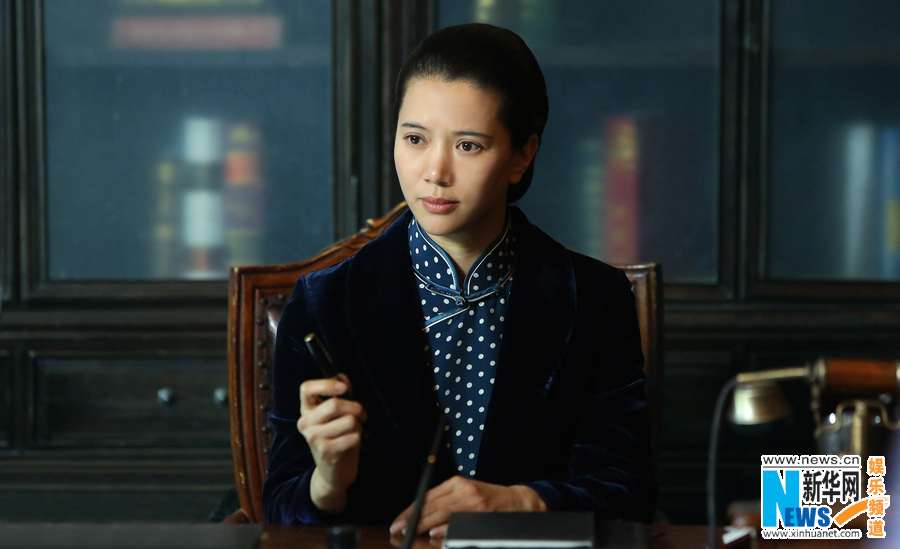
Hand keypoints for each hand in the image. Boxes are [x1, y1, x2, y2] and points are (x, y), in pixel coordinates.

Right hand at [297, 374, 366, 512]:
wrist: (334, 472)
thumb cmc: (338, 438)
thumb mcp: (337, 415)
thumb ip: (340, 394)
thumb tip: (342, 376)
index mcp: (306, 410)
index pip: (306, 388)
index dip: (326, 383)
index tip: (343, 387)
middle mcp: (305, 423)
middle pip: (335, 404)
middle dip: (356, 407)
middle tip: (361, 415)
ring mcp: (313, 438)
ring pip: (349, 420)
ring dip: (358, 426)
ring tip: (353, 432)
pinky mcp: (326, 451)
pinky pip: (354, 436)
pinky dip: (358, 439)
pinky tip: (351, 445)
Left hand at [389, 476, 546, 537]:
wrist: (520, 501)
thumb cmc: (490, 503)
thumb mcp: (467, 497)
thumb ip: (447, 505)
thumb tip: (424, 524)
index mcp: (456, 483)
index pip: (426, 496)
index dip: (410, 510)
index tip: (398, 522)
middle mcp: (462, 488)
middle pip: (431, 504)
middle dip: (412, 518)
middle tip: (398, 529)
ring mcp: (473, 498)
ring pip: (442, 511)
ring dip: (424, 523)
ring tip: (409, 532)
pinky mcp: (482, 509)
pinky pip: (459, 519)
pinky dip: (446, 527)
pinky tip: (435, 533)